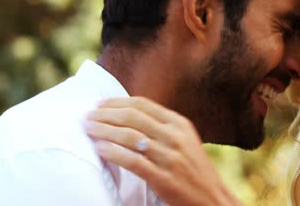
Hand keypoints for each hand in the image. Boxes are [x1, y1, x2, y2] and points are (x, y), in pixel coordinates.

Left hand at [85, 97, 241, 205]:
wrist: (212, 198)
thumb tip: (129, 114)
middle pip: (133, 117)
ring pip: (130, 136)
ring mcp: (170, 157)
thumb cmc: (194, 169)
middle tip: (88, 116)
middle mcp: (175, 136)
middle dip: (106, 114)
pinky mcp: (163, 178)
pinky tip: (100, 149)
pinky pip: (133, 161)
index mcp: (179, 124)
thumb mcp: (184, 140)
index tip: (100, 104)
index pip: (142, 105)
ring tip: (89, 129)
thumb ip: (162, 126)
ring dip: (104, 131)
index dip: (117, 102)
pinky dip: (113, 153)